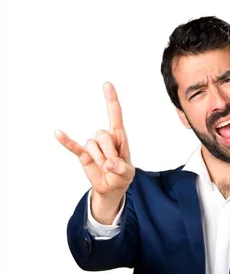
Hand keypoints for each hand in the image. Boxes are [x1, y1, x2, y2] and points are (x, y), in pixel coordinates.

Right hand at [55, 82, 134, 222]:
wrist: (111, 189)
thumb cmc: (122, 176)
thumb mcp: (127, 173)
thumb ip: (121, 168)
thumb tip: (109, 164)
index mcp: (119, 138)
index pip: (115, 115)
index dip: (112, 101)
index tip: (107, 84)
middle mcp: (105, 138)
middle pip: (103, 134)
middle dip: (109, 152)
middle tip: (112, 165)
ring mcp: (94, 146)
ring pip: (92, 145)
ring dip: (99, 159)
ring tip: (105, 169)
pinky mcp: (83, 155)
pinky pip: (74, 146)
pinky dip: (66, 141)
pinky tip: (59, 133)